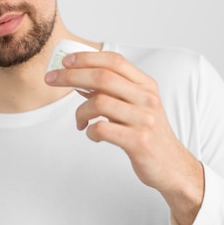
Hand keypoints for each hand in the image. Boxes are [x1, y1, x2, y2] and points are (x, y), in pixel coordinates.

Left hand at [45, 50, 203, 224]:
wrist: (172, 166)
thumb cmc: (147, 133)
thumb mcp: (136, 106)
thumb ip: (112, 91)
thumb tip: (77, 78)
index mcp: (146, 85)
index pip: (114, 61)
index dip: (87, 58)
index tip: (65, 61)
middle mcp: (147, 99)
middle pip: (102, 78)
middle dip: (71, 76)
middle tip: (51, 79)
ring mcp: (144, 120)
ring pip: (99, 103)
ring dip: (80, 111)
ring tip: (80, 121)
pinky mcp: (139, 141)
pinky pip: (103, 129)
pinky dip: (91, 131)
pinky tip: (92, 134)